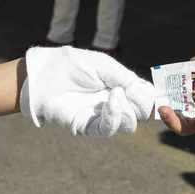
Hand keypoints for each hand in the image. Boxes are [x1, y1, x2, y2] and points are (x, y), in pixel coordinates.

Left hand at [19, 46, 155, 136]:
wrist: (44, 74)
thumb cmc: (71, 65)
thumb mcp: (104, 65)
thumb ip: (125, 78)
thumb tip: (147, 94)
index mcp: (119, 87)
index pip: (144, 98)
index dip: (150, 97)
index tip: (150, 91)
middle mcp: (113, 104)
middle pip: (140, 115)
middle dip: (142, 105)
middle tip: (132, 92)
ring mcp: (101, 117)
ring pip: (128, 125)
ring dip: (128, 110)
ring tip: (116, 93)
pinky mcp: (87, 126)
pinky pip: (107, 129)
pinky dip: (114, 116)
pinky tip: (111, 101)